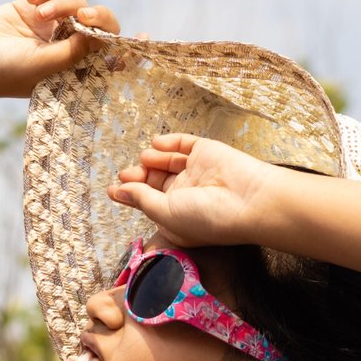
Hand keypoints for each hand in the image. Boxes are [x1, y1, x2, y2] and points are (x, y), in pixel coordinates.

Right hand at [0, 0, 121, 101]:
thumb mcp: (41, 66)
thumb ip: (74, 51)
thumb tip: (102, 35)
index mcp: (73, 72)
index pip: (110, 61)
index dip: (130, 50)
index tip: (145, 39)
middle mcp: (65, 50)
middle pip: (101, 27)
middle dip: (99, 17)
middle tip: (87, 16)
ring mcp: (49, 28)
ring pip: (76, 4)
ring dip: (63, 4)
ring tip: (39, 13)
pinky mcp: (30, 8)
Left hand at [107, 134, 278, 246]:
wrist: (248, 200)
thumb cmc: (208, 217)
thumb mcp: (165, 213)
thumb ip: (141, 199)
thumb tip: (118, 191)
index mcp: (177, 217)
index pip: (149, 203)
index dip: (130, 195)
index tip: (112, 189)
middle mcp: (187, 195)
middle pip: (155, 182)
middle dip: (138, 177)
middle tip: (125, 173)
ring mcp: (197, 173)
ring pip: (167, 162)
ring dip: (152, 160)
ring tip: (144, 159)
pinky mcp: (206, 153)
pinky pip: (183, 145)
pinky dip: (168, 143)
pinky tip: (157, 144)